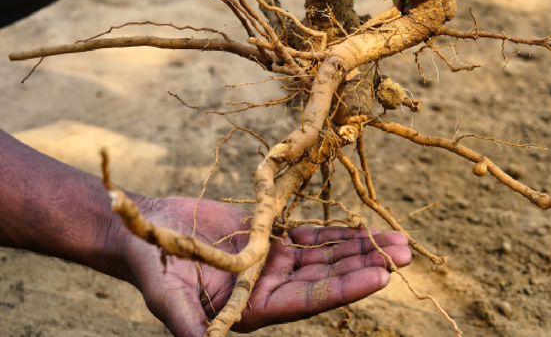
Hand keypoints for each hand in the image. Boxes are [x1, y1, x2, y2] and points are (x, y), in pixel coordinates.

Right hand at [122, 197, 411, 335]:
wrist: (145, 234)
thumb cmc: (152, 267)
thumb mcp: (167, 297)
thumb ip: (188, 323)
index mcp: (253, 310)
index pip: (309, 301)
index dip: (345, 287)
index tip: (381, 274)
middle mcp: (270, 288)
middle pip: (328, 277)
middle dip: (366, 265)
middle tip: (405, 253)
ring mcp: (273, 262)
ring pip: (325, 255)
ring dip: (360, 247)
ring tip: (399, 239)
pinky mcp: (270, 237)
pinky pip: (310, 235)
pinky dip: (336, 232)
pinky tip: (363, 227)